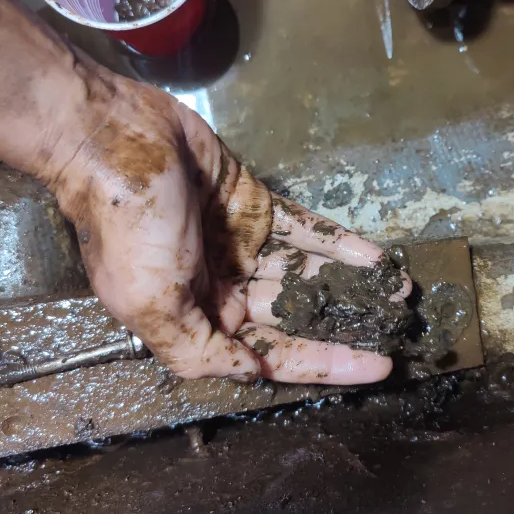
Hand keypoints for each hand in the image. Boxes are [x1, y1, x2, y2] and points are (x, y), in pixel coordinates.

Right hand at [45, 72, 410, 384]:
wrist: (112, 141)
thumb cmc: (129, 230)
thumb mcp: (152, 304)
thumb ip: (200, 349)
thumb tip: (253, 372)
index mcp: (197, 320)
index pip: (273, 352)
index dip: (326, 364)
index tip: (377, 368)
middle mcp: (224, 289)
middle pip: (297, 314)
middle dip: (347, 323)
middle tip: (401, 329)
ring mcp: (242, 244)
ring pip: (306, 271)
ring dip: (351, 281)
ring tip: (401, 291)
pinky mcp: (255, 203)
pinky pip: (304, 228)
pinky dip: (337, 241)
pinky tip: (375, 255)